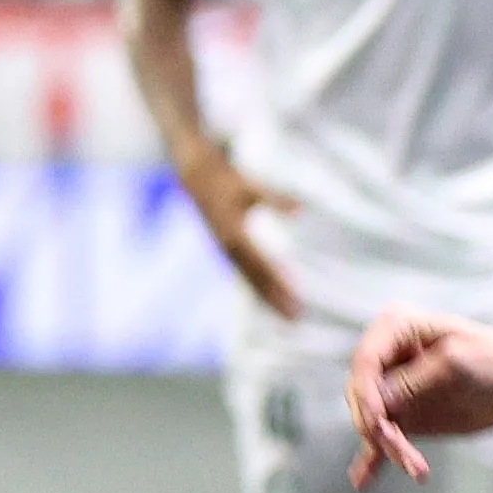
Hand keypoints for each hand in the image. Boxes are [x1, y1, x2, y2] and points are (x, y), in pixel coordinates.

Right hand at [181, 149, 300, 318]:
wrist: (191, 174)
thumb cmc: (223, 177)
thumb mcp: (249, 185)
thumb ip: (275, 198)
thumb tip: (301, 210)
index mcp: (233, 233)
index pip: (261, 264)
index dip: (278, 282)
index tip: (295, 296)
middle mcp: (227, 246)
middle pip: (255, 279)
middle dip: (275, 299)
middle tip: (295, 319)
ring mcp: (224, 249)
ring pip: (248, 279)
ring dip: (268, 298)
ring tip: (288, 315)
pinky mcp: (224, 248)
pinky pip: (243, 272)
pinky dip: (257, 287)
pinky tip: (269, 297)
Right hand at [348, 308, 492, 486]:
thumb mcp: (458, 363)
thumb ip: (416, 381)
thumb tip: (379, 403)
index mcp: (397, 328)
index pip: (365, 362)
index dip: (366, 396)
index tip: (378, 424)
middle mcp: (388, 356)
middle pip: (363, 396)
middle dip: (378, 428)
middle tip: (405, 455)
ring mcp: (392, 387)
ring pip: (372, 421)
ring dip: (387, 448)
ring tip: (417, 469)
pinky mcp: (402, 414)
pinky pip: (380, 438)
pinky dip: (373, 459)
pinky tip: (363, 481)